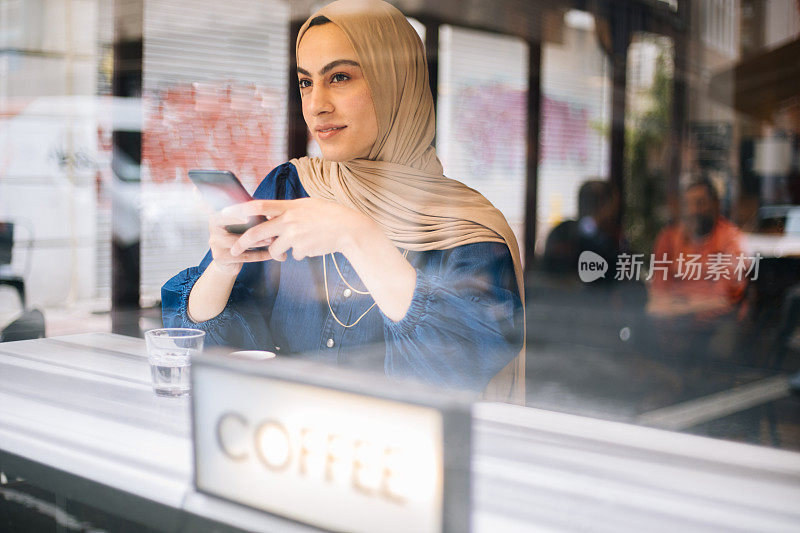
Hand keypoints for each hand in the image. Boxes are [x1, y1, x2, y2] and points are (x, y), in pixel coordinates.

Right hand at [207, 208, 272, 275]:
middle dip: (251, 228)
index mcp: (217, 218)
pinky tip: (270, 253)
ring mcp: (215, 244)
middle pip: (231, 228)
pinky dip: (258, 255)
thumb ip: (248, 217)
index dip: (237, 215)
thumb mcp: (240, 226)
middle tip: (268, 227)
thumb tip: (268, 212)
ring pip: (238, 243)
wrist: (228, 263)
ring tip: (271, 240)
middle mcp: (213, 230)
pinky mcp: (221, 258)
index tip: (251, 215)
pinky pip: (243, 256)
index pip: (225, 213)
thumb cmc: (237, 238)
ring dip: (257, 241)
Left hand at [227, 198, 376, 261]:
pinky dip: (300, 253)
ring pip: (275, 249)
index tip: (227, 214)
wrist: (349, 229)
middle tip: (234, 249)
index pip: (259, 205)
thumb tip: (269, 215)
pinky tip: (313, 245)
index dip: (240, 209)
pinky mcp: (301, 250)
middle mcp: (289, 220)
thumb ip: (288, 210)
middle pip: (257, 232)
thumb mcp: (307, 205)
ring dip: (280, 252)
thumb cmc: (329, 215)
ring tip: (296, 245)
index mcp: (289, 206)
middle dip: (243, 243)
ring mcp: (294, 236)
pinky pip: (293, 255)